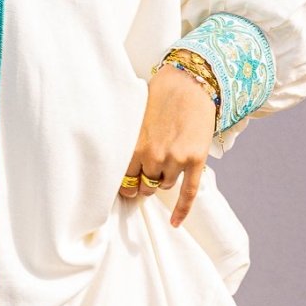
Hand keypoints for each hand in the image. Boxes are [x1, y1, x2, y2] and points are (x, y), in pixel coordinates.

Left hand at [120, 64, 216, 227]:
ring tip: (166, 162)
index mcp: (134, 146)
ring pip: (163, 186)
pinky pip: (188, 194)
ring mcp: (175, 161)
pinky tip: (174, 223)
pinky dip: (181, 211)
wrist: (191, 82)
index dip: (125, 183)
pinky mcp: (195, 161)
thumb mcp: (136, 117)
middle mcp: (153, 157)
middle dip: (144, 182)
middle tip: (146, 175)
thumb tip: (110, 157)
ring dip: (162, 180)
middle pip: (144, 186)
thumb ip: (129, 141)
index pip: (124, 179)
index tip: (126, 184)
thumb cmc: (160, 96)